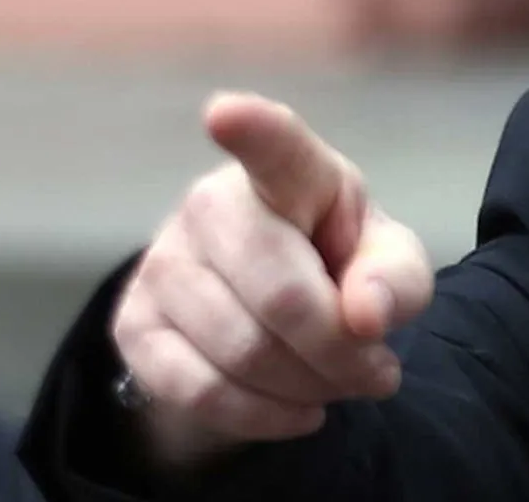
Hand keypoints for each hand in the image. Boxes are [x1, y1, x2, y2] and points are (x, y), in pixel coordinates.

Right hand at [110, 93, 433, 468]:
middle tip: (377, 372)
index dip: (252, 130)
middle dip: (340, 352)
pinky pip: (198, 392)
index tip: (227, 113)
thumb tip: (366, 317)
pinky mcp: (133, 324)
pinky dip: (263, 416)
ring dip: (309, 388)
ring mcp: (162, 262)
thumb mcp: (390, 264)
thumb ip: (396, 280)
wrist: (273, 310)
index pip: (274, 147)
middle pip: (281, 297)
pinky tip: (298, 410)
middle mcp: (212, 204)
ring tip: (338, 383)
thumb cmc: (341, 263)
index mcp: (291, 173)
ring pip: (243, 353)